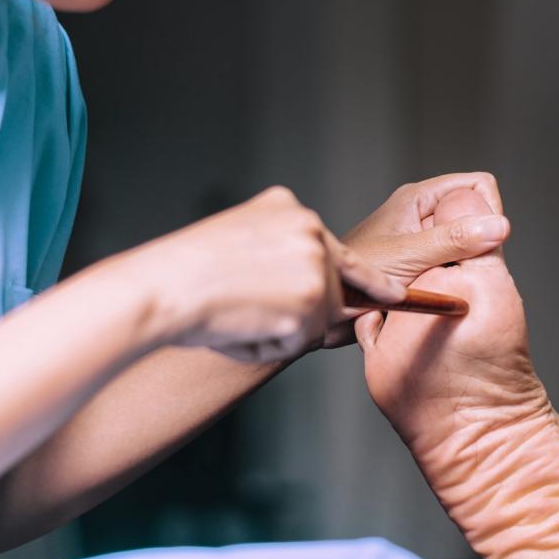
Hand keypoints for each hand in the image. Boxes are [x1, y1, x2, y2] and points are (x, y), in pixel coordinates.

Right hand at [116, 186, 403, 361]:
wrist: (163, 287)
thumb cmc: (186, 272)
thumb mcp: (240, 235)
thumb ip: (279, 250)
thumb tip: (314, 286)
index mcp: (292, 212)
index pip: (343, 253)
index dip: (369, 280)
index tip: (395, 294)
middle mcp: (310, 232)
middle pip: (331, 292)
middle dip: (300, 315)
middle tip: (245, 309)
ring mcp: (314, 267)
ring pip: (316, 320)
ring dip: (278, 331)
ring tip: (235, 314)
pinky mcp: (311, 304)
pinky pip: (298, 342)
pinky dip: (267, 346)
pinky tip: (238, 326)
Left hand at [323, 172, 510, 346]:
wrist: (322, 312)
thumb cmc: (351, 278)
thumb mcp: (408, 257)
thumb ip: (453, 241)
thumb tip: (501, 226)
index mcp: (418, 198)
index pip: (478, 185)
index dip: (488, 212)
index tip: (483, 245)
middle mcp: (421, 214)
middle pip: (474, 216)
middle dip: (478, 244)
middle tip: (460, 272)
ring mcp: (420, 241)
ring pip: (465, 246)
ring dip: (463, 267)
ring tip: (444, 286)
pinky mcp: (418, 266)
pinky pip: (451, 269)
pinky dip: (451, 282)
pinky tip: (437, 297)